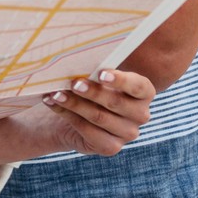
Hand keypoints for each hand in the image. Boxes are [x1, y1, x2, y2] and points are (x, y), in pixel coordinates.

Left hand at [0, 68, 155, 166]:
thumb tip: (80, 50)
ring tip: (55, 92)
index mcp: (144, 93)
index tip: (100, 73)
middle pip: (116, 103)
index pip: (139, 86)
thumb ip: (97, 67)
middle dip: (92, 92)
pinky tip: (53, 103)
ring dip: (74, 104)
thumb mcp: (97, 75)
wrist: (77, 114)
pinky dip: (68, 116)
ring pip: (99, 117)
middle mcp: (141, 115)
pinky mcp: (111, 147)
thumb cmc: (91, 85)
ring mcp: (128, 134)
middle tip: (73, 83)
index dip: (121, 80)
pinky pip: (88, 131)